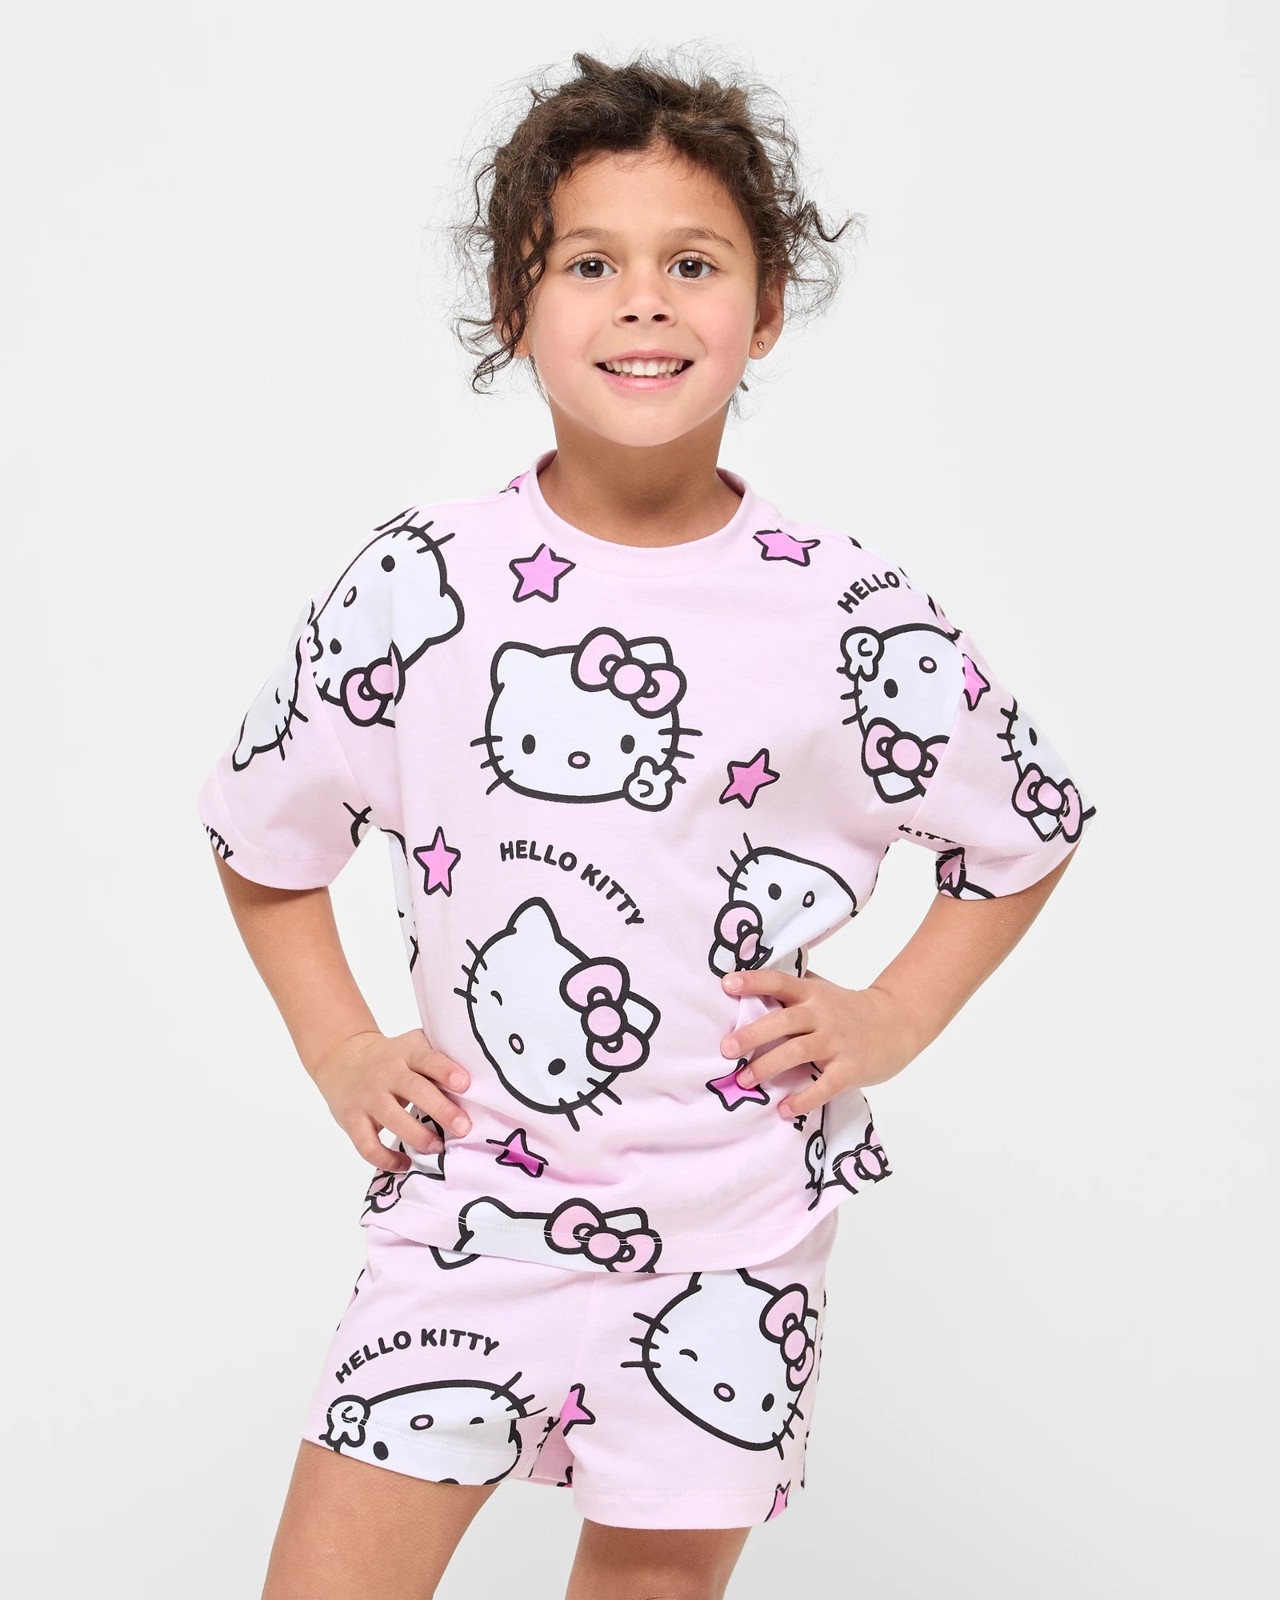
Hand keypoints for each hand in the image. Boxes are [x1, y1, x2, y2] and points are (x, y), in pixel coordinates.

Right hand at [310, 1028, 470, 1170]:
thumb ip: (438, 1057)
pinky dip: (385, 1159)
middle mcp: (386, 1072)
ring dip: (417, 1136)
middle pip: (415, 1089)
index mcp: (406, 1053)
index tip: (465, 1084)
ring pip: (392, 1118)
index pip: (427, 1058)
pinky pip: (367, 1144)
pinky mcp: (351, 1118)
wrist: (342, 1057)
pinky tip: (404, 1164)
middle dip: (441, 1110)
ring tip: (438, 1148)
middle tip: (463, 1128)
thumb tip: (484, 1075)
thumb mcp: (412, 1047)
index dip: (446, 1070)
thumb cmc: (392, 1058)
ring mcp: (368, 1096)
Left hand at [719, 970, 917, 1119]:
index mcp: (811, 994)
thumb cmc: (847, 1009)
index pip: (779, 982)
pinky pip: (824, 1087)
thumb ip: (791, 993)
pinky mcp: (850, 1069)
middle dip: (752, 1035)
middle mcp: (822, 1015)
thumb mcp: (821, 992)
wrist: (896, 1023)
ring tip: (744, 1080)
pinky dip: (803, 1099)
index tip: (727, 984)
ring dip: (768, 1066)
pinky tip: (783, 1109)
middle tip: (726, 1049)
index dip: (754, 981)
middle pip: (783, 1022)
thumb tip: (744, 991)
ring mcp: (837, 1042)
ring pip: (798, 1053)